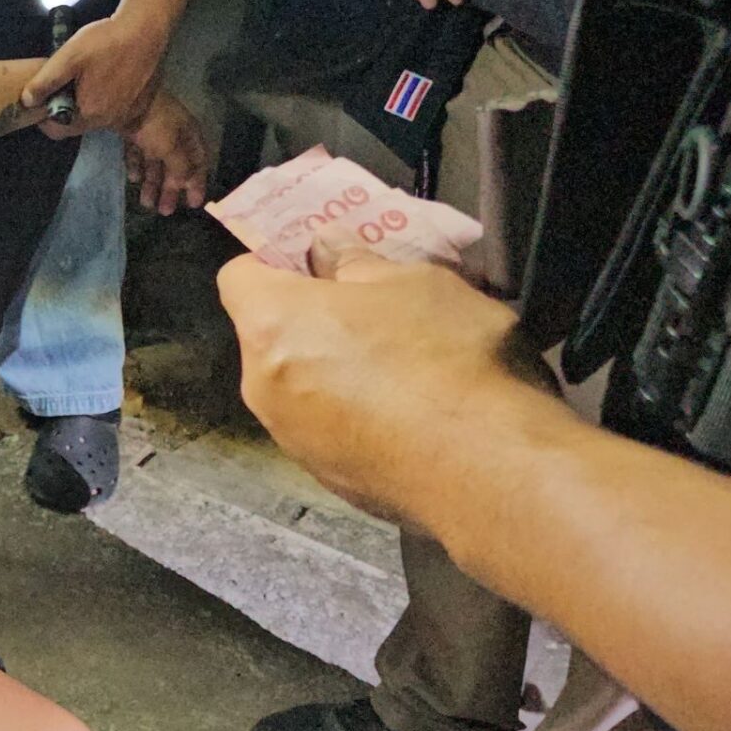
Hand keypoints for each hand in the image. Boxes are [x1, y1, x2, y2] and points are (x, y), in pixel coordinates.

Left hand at [21, 12, 168, 131]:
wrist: (145, 29)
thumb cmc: (106, 42)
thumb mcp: (68, 57)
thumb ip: (45, 82)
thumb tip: (27, 101)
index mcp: (90, 113)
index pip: (56, 131)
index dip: (43, 118)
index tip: (42, 99)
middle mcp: (108, 120)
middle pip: (76, 124)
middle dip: (65, 108)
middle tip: (63, 82)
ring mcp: (126, 114)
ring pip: (94, 117)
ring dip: (84, 103)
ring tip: (83, 76)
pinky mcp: (138, 104)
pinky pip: (112, 110)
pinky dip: (103, 99)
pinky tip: (103, 77)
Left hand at [122, 89, 209, 214]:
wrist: (124, 98)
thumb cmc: (155, 124)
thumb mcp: (172, 148)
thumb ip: (180, 168)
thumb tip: (185, 185)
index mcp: (188, 133)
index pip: (199, 161)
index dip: (197, 183)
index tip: (193, 204)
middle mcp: (172, 132)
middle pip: (175, 165)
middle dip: (170, 189)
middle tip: (165, 211)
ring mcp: (151, 130)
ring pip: (154, 161)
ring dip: (152, 183)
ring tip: (146, 203)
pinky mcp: (131, 130)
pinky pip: (136, 153)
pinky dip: (136, 166)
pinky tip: (133, 178)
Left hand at [216, 231, 559, 525]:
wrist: (490, 474)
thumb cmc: (448, 359)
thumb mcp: (415, 281)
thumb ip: (357, 262)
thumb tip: (326, 251)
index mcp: (270, 325)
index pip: (240, 276)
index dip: (277, 260)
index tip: (320, 259)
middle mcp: (262, 386)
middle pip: (272, 335)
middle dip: (315, 316)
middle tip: (378, 308)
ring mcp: (292, 440)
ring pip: (302, 385)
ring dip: (337, 367)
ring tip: (407, 362)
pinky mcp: (328, 479)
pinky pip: (331, 429)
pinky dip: (357, 415)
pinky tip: (413, 413)